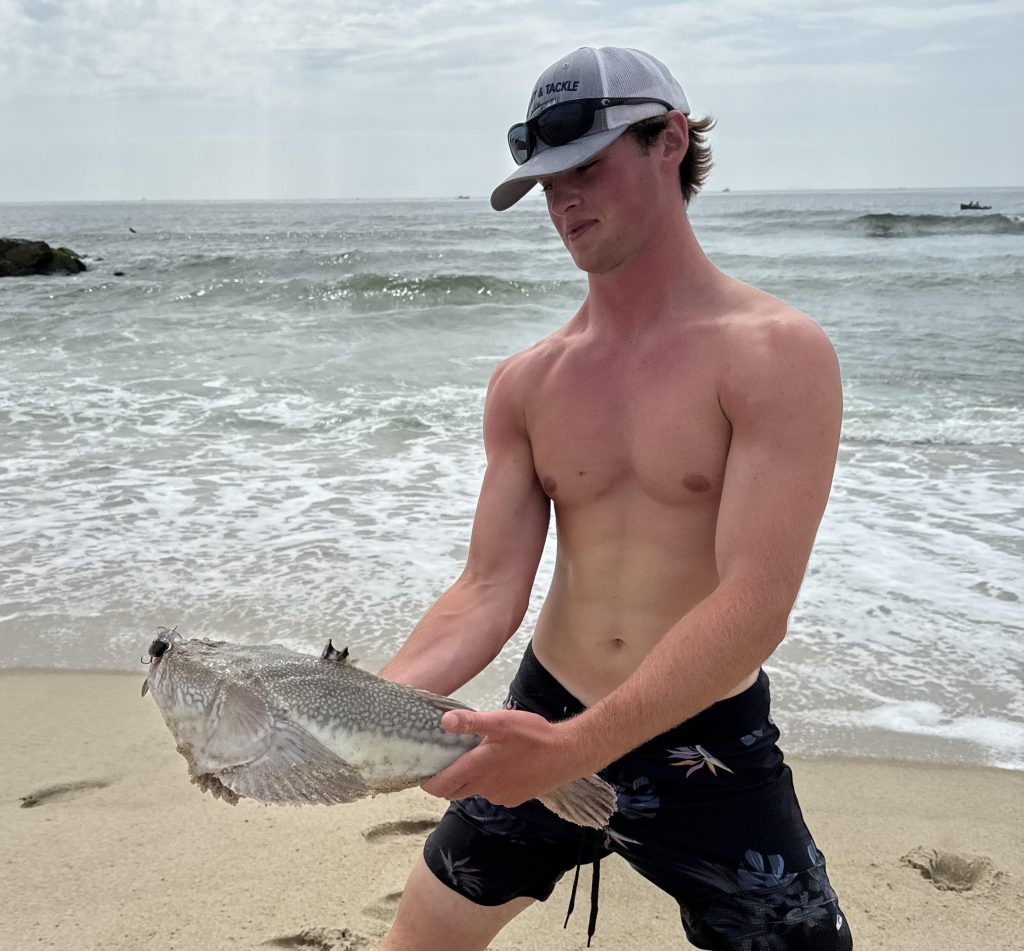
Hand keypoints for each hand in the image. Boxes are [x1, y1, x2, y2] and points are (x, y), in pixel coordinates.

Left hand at [420, 708, 588, 807]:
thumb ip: (472, 722)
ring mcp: (500, 796)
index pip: (440, 786)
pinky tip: (500, 764)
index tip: (422, 769)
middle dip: (444, 781)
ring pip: (473, 791)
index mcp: (477, 769)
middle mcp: (485, 788)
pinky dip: (488, 782)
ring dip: (468, 779)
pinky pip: (492, 793)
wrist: (567, 755)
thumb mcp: (501, 722)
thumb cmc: (534, 736)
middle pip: (453, 792)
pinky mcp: (514, 799)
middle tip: (444, 760)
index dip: (427, 781)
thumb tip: (444, 721)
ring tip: (476, 756)